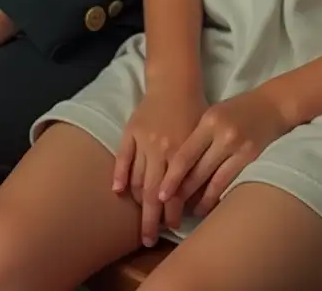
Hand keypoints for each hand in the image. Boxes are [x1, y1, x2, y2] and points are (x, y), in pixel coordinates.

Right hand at [113, 84, 208, 246]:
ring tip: (141, 219)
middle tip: (149, 239)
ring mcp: (144, 141)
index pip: (174, 192)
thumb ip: (199, 164)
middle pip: (153, 193)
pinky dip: (119, 176)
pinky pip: (122, 158)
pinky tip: (118, 193)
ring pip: (137, 179)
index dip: (172, 213)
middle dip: (152, 220)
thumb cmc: (194, 110)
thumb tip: (198, 197)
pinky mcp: (131, 132)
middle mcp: (161, 149)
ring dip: (138, 202)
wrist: (175, 82)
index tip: (171, 229)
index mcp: (181, 151)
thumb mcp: (202, 137)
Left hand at [158, 88, 291, 219]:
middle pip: (197, 171)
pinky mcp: (252, 158)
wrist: (273, 104)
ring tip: (189, 213)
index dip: (172, 179)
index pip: (185, 155)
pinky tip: (210, 206)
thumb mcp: (212, 114)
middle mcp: (223, 135)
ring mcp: (239, 147)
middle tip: (169, 213)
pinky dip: (218, 196)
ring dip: (200, 201)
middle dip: (182, 195)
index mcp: (208, 121)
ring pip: (214, 182)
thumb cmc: (236, 109)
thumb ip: (196, 137)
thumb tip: (174, 168)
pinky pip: (230, 183)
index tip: (160, 197)